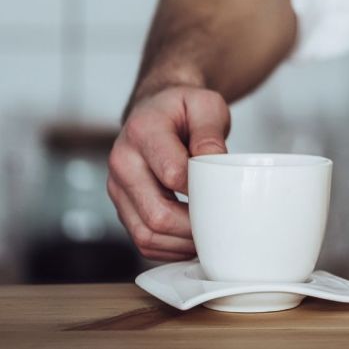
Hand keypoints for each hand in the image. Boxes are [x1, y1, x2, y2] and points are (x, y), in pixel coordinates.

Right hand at [107, 86, 229, 261]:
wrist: (156, 109)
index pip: (172, 174)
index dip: (201, 191)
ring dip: (181, 244)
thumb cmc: (184, 108)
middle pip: (156, 214)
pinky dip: (169, 248)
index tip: (225, 195)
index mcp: (143, 132)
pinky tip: (192, 242)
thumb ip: (210, 132)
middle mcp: (122, 162)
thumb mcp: (206, 105)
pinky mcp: (122, 206)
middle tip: (223, 227)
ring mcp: (118, 188)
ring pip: (145, 234)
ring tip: (210, 239)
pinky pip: (142, 240)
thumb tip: (214, 164)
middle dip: (193, 228)